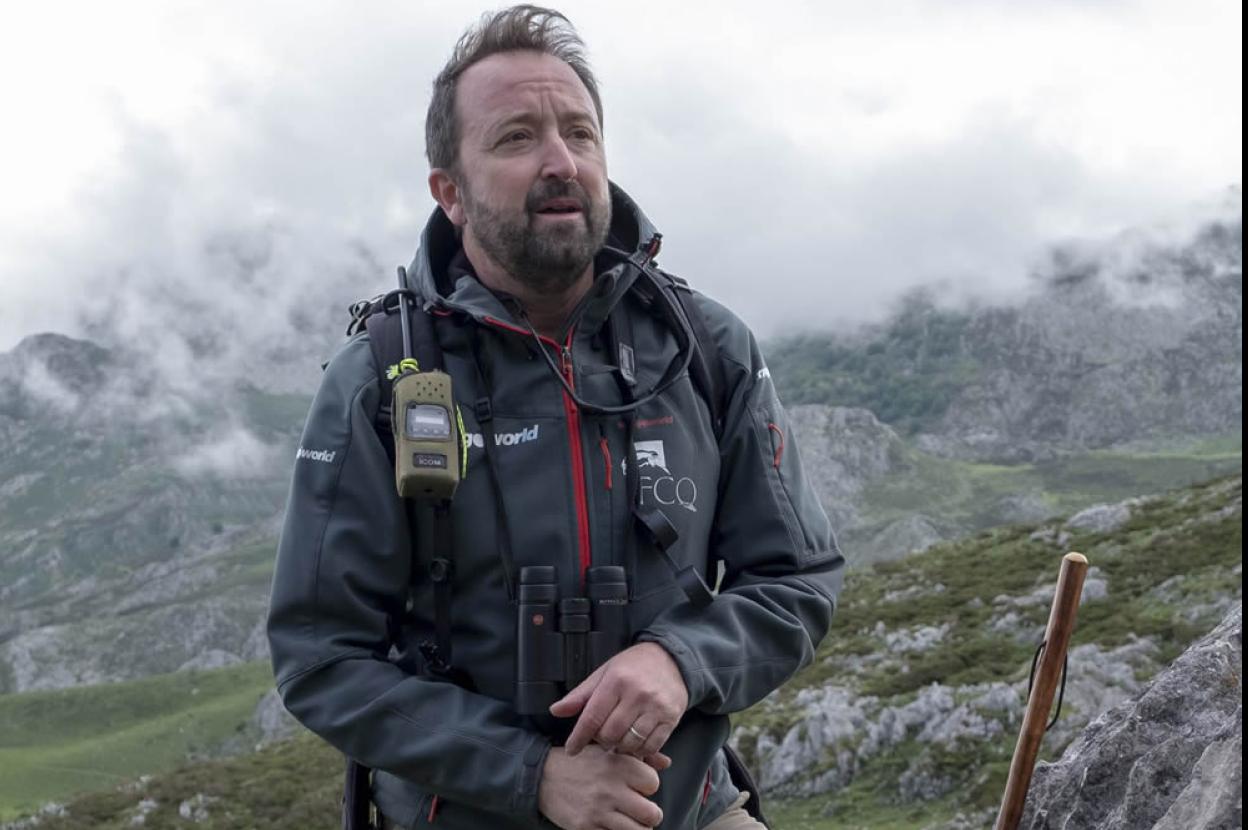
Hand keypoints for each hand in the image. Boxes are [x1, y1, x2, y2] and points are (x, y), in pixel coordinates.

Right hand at [539, 745, 664, 828]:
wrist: (542, 777)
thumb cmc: (581, 762)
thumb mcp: (608, 751)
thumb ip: (640, 756)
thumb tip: (666, 763)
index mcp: (618, 765)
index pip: (653, 783)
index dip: (648, 787)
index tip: (638, 788)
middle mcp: (610, 789)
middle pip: (652, 814)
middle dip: (650, 814)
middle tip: (640, 811)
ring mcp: (598, 811)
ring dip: (638, 828)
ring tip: (630, 822)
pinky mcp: (587, 828)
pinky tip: (613, 826)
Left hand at [550, 642, 688, 760]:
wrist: (671, 659)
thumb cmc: (633, 666)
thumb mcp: (604, 673)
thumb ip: (580, 695)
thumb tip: (555, 711)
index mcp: (617, 681)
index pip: (592, 717)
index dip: (579, 738)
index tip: (571, 750)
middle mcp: (637, 694)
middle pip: (610, 734)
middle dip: (602, 741)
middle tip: (602, 736)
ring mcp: (656, 707)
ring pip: (630, 743)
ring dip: (620, 747)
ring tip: (619, 738)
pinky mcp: (671, 718)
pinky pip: (651, 746)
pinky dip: (640, 750)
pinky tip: (636, 741)